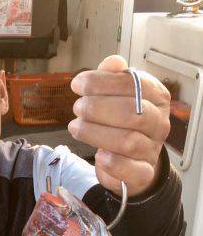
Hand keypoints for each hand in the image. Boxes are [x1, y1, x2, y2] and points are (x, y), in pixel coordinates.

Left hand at [68, 55, 170, 196]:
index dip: (102, 83)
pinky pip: (129, 169)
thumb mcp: (118, 96)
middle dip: (97, 108)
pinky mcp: (143, 173)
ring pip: (127, 140)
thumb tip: (112, 62)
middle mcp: (159, 123)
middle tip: (77, 108)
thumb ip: (113, 78)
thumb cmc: (123, 124)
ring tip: (76, 127)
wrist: (134, 162)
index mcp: (156, 97)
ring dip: (95, 133)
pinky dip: (110, 162)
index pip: (133, 84)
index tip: (77, 84)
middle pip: (132, 112)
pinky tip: (97, 154)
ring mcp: (153, 149)